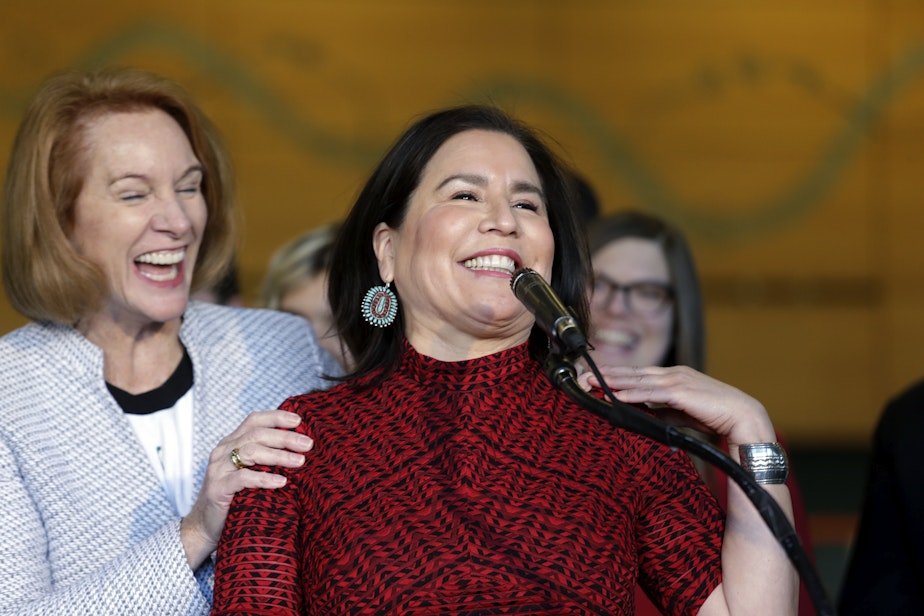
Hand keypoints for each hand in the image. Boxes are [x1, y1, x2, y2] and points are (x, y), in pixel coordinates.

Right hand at [179, 410, 313, 567]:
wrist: (207, 526)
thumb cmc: (236, 497)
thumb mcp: (252, 472)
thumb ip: (267, 458)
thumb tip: (300, 449)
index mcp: (232, 442)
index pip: (254, 420)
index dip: (276, 417)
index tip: (299, 420)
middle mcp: (223, 451)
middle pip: (256, 434)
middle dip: (285, 437)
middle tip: (307, 444)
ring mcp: (218, 468)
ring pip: (250, 451)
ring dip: (278, 455)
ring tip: (299, 461)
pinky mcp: (217, 488)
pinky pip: (243, 478)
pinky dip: (264, 478)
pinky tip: (281, 482)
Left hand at [579, 365, 775, 443]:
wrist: (743, 418)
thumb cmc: (715, 416)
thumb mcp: (681, 413)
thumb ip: (663, 411)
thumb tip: (643, 414)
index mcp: (674, 376)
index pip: (638, 374)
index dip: (615, 375)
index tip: (594, 377)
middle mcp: (674, 374)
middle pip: (633, 373)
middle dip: (607, 375)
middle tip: (583, 377)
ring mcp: (678, 381)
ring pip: (639, 380)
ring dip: (614, 382)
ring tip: (592, 384)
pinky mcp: (683, 392)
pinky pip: (652, 392)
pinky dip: (632, 393)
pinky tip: (616, 395)